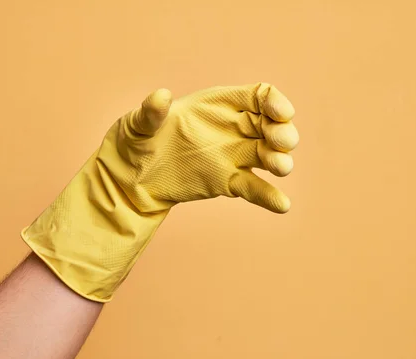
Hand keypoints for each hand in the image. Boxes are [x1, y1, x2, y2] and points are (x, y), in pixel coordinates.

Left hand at [98, 82, 298, 212]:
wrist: (131, 179)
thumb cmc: (134, 142)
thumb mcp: (136, 124)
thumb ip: (150, 112)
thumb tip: (161, 96)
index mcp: (217, 104)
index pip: (257, 95)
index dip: (275, 101)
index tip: (283, 113)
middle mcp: (233, 127)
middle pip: (270, 125)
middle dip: (282, 132)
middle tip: (282, 143)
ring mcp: (234, 156)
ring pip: (267, 155)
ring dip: (280, 160)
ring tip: (281, 168)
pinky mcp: (229, 182)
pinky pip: (254, 188)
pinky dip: (269, 196)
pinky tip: (282, 205)